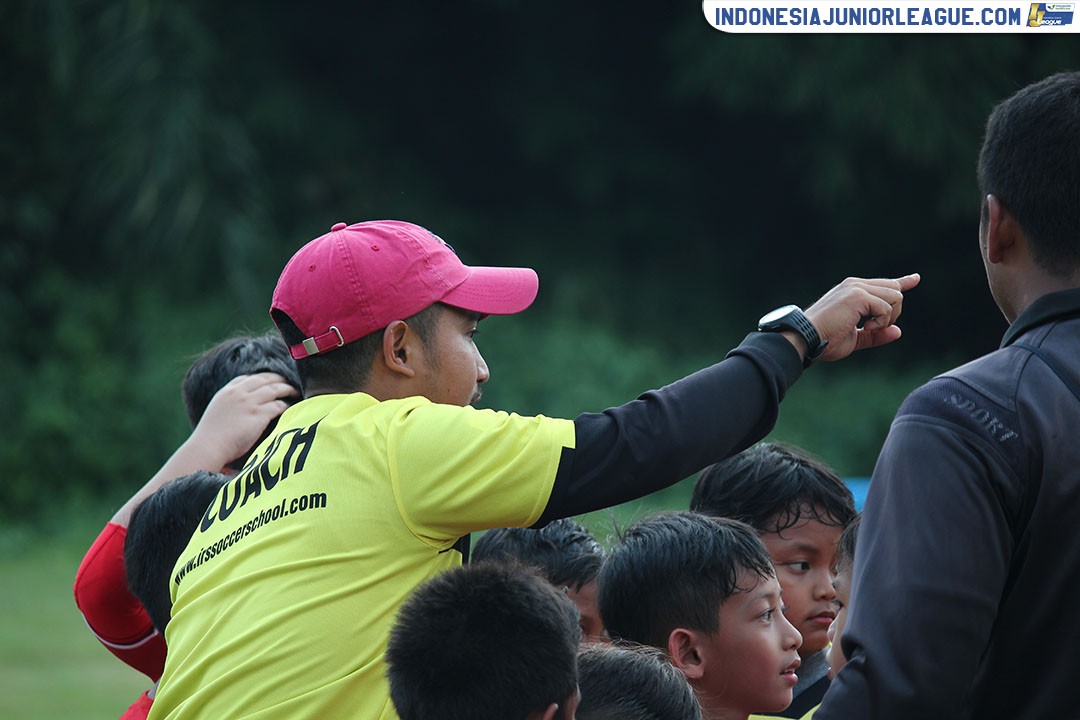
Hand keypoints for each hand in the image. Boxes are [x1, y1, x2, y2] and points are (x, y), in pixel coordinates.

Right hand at [188, 373, 300, 467]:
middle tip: (289, 382)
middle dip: (279, 379)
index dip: (262, 378)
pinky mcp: (258, 415)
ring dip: (287, 389)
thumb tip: (243, 409)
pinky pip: (278, 405)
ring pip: (275, 389)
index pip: (247, 378)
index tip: (271, 381)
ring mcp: (249, 403)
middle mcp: (238, 394)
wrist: (207, 448)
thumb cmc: (210, 438)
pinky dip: (287, 405)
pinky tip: (292, 407)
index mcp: (226, 392)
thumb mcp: (217, 413)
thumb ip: (230, 406)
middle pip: (264, 379)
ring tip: (295, 391)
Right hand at [804, 274, 920, 361]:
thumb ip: (876, 334)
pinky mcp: (858, 295)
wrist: (806, 338)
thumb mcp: (855, 338)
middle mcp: (855, 284)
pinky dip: (881, 322)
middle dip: (893, 313)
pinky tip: (865, 327)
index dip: (902, 282)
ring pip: (895, 297)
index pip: (884, 284)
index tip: (916, 278)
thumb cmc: (825, 340)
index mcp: (853, 291)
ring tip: (867, 328)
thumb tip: (897, 332)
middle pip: (894, 290)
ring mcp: (857, 288)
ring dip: (887, 318)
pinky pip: (886, 307)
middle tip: (873, 328)